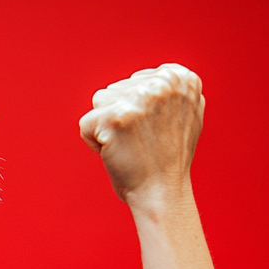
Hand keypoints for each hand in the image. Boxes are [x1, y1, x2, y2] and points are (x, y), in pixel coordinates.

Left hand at [79, 64, 203, 207]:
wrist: (162, 193)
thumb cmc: (167, 160)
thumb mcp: (184, 114)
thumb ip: (170, 92)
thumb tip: (156, 75)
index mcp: (180, 77)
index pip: (135, 81)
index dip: (137, 109)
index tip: (153, 130)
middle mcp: (162, 83)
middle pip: (115, 90)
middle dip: (120, 117)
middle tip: (140, 142)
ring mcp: (138, 99)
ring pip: (99, 103)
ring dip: (106, 127)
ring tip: (128, 146)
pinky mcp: (115, 117)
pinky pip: (85, 124)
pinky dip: (92, 142)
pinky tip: (114, 154)